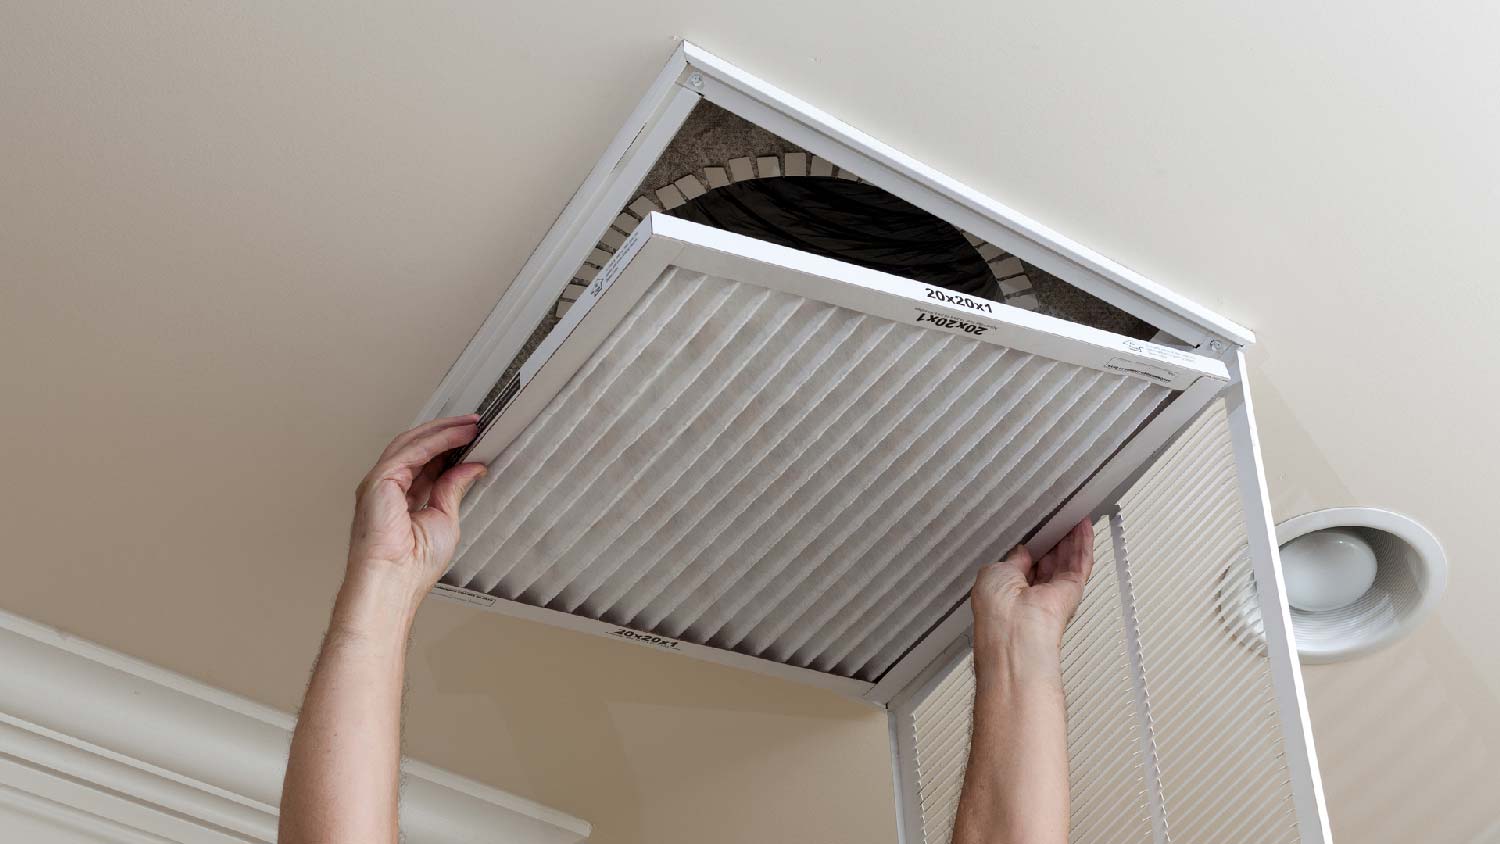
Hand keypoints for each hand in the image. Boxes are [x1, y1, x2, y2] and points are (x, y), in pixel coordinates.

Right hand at [347, 414, 487, 594]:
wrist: (395, 581)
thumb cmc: (413, 565)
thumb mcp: (445, 519)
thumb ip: (454, 488)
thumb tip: (471, 467)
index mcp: (401, 499)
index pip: (426, 463)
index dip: (449, 447)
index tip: (472, 438)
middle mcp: (388, 487)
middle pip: (418, 447)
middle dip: (447, 433)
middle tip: (474, 424)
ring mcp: (380, 482)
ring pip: (413, 443)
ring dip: (444, 431)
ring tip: (470, 425)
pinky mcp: (380, 480)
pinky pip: (411, 450)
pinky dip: (436, 440)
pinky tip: (457, 435)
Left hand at [970, 519, 1095, 656]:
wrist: (1016, 633)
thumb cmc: (996, 611)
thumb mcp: (994, 573)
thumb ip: (1011, 559)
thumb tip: (1022, 551)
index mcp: (1009, 590)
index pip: (1024, 564)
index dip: (1032, 545)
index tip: (1037, 528)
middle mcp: (1033, 593)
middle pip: (1049, 560)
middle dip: (1054, 539)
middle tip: (1058, 517)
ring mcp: (1054, 592)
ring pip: (1067, 559)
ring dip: (1071, 537)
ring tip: (1073, 515)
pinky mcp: (1072, 590)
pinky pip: (1081, 562)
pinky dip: (1084, 543)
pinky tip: (1083, 526)